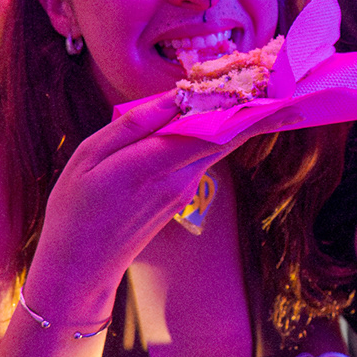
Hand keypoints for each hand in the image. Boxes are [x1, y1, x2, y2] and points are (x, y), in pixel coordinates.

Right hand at [29, 96, 263, 314]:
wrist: (79, 269)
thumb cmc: (74, 208)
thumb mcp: (89, 156)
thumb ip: (133, 125)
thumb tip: (173, 97)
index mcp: (154, 164)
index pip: (215, 131)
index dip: (248, 110)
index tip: (277, 92)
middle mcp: (179, 179)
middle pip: (227, 138)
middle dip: (256, 112)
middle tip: (283, 87)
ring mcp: (184, 191)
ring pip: (215, 147)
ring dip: (234, 120)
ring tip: (253, 89)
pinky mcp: (180, 198)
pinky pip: (200, 158)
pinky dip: (211, 135)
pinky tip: (211, 116)